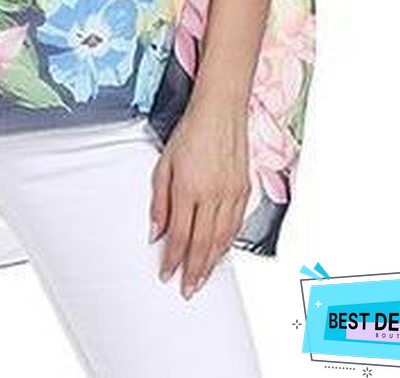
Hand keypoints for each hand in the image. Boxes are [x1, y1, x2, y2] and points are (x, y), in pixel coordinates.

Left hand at [149, 97, 250, 297]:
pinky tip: (220, 252)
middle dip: (193, 270)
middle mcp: (212, 194)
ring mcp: (231, 194)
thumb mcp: (164, 163)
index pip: (179, 235)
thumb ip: (159, 200)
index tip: (166, 273)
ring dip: (212, 263)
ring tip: (202, 278)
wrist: (220, 111)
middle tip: (187, 288)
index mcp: (188, 188)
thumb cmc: (191, 131)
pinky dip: (227, 244)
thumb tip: (155, 230)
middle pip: (202, 244)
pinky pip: (236, 226)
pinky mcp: (244, 190)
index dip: (172, 259)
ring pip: (222, 239)